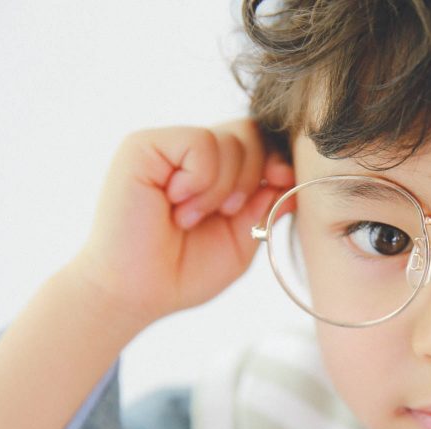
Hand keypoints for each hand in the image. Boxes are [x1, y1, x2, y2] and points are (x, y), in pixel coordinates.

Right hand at [70, 120, 293, 326]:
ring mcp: (166, 146)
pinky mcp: (144, 145)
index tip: (283, 180)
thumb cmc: (182, 272)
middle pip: (249, 133)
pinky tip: (177, 203)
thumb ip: (266, 207)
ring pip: (228, 138)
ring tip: (189, 217)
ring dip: (222, 187)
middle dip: (252, 176)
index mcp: (214, 172)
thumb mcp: (241, 240)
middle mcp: (189, 154)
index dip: (277, 158)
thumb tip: (294, 176)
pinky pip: (201, 142)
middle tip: (225, 212)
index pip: (258, 142)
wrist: (136, 293)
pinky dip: (201, 180)